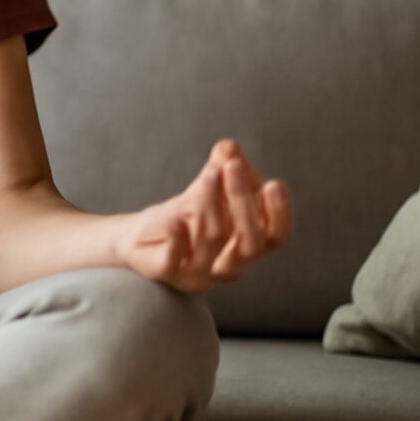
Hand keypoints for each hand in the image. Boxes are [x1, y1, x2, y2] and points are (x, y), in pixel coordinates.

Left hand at [116, 139, 292, 292]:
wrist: (139, 237)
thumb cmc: (183, 215)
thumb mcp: (206, 189)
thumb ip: (220, 169)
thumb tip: (229, 147)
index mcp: (246, 247)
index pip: (275, 237)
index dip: (280, 215)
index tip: (274, 184)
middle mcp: (228, 266)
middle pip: (251, 243)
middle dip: (244, 202)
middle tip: (234, 167)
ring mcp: (199, 273)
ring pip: (214, 240)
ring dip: (211, 201)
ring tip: (208, 172)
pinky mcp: (167, 273)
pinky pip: (175, 258)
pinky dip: (178, 236)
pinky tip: (175, 218)